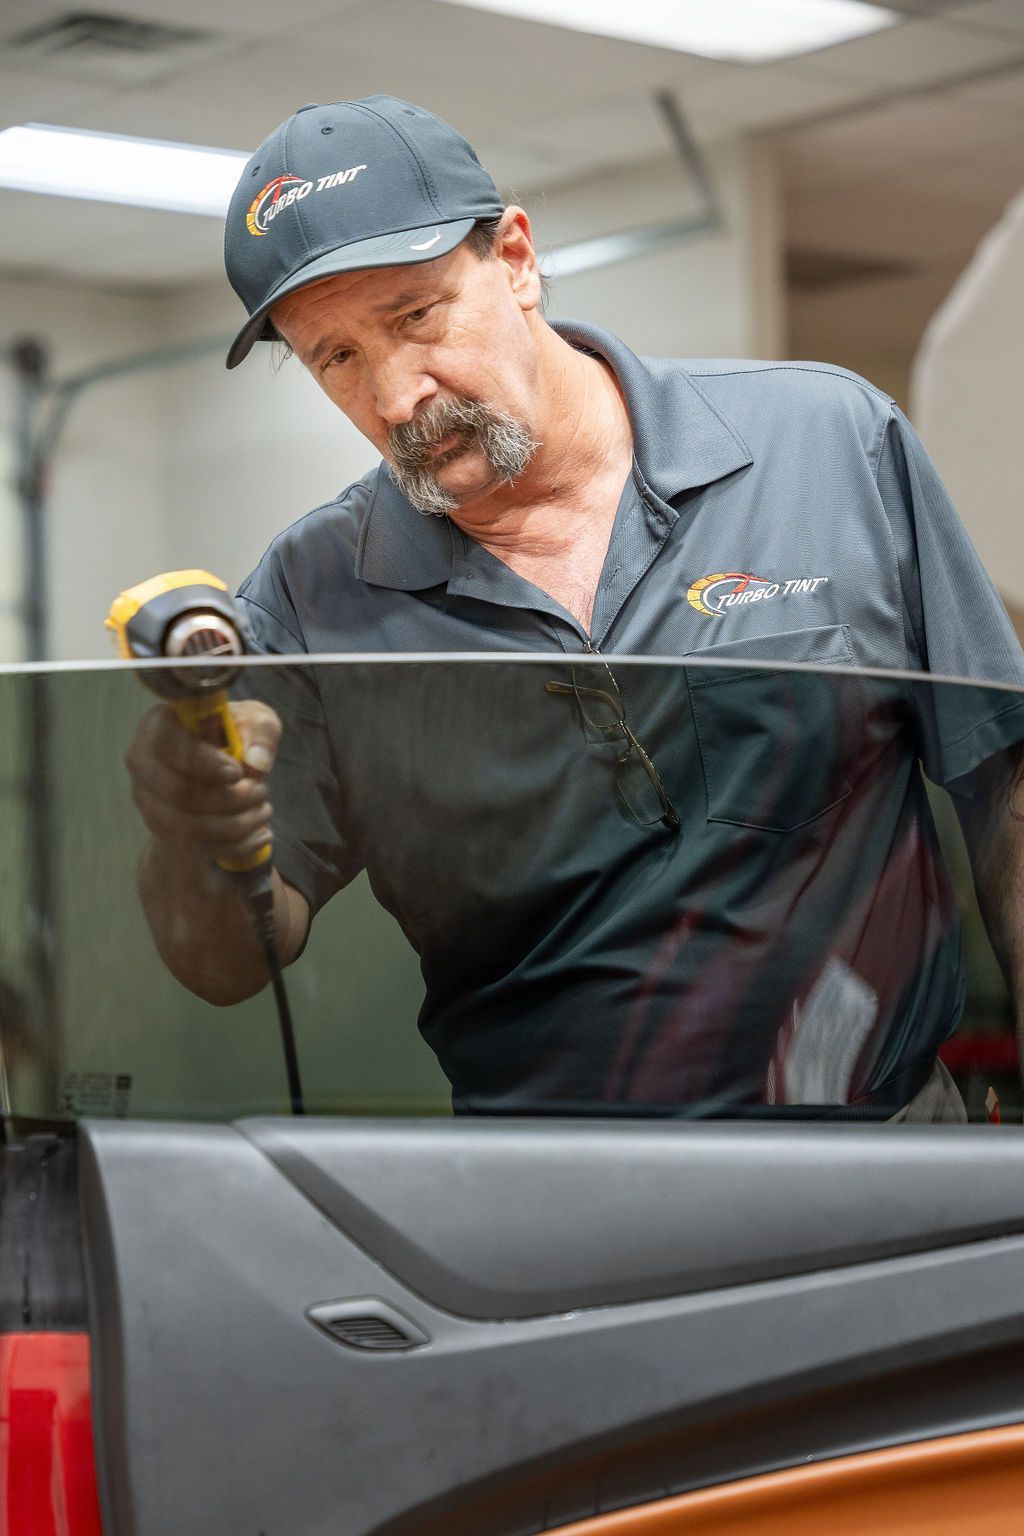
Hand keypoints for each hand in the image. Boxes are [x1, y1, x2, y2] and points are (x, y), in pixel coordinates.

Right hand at [125, 699, 282, 865]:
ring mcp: (145, 797)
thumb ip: (261, 733)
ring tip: (264, 810)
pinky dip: (233, 845)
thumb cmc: (233, 736)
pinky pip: (193, 848)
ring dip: (234, 825)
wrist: (217, 765)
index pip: (168, 744)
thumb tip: (256, 763)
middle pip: (177, 792)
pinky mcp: (158, 825)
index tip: (237, 773)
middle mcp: (142, 760)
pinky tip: (260, 834)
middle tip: (261, 791)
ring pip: (186, 826)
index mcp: (159, 724)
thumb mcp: (255, 722)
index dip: (204, 762)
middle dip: (228, 799)